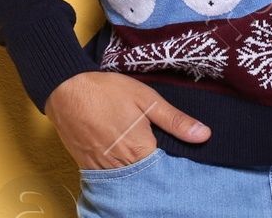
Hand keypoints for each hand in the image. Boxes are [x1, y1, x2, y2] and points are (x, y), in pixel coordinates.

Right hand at [45, 70, 209, 169]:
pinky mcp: (89, 168)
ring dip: (139, 174)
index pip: (166, 172)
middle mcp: (122, 168)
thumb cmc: (108, 91)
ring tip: (145, 157)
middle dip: (157, 173)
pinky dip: (120, 173)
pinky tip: (125, 159)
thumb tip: (204, 135)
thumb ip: (175, 120)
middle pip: (147, 180)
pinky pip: (110, 179)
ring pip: (129, 182)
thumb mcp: (147, 99)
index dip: (176, 166)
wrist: (67, 90)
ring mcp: (103, 171)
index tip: (184, 160)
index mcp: (140, 151)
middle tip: (162, 157)